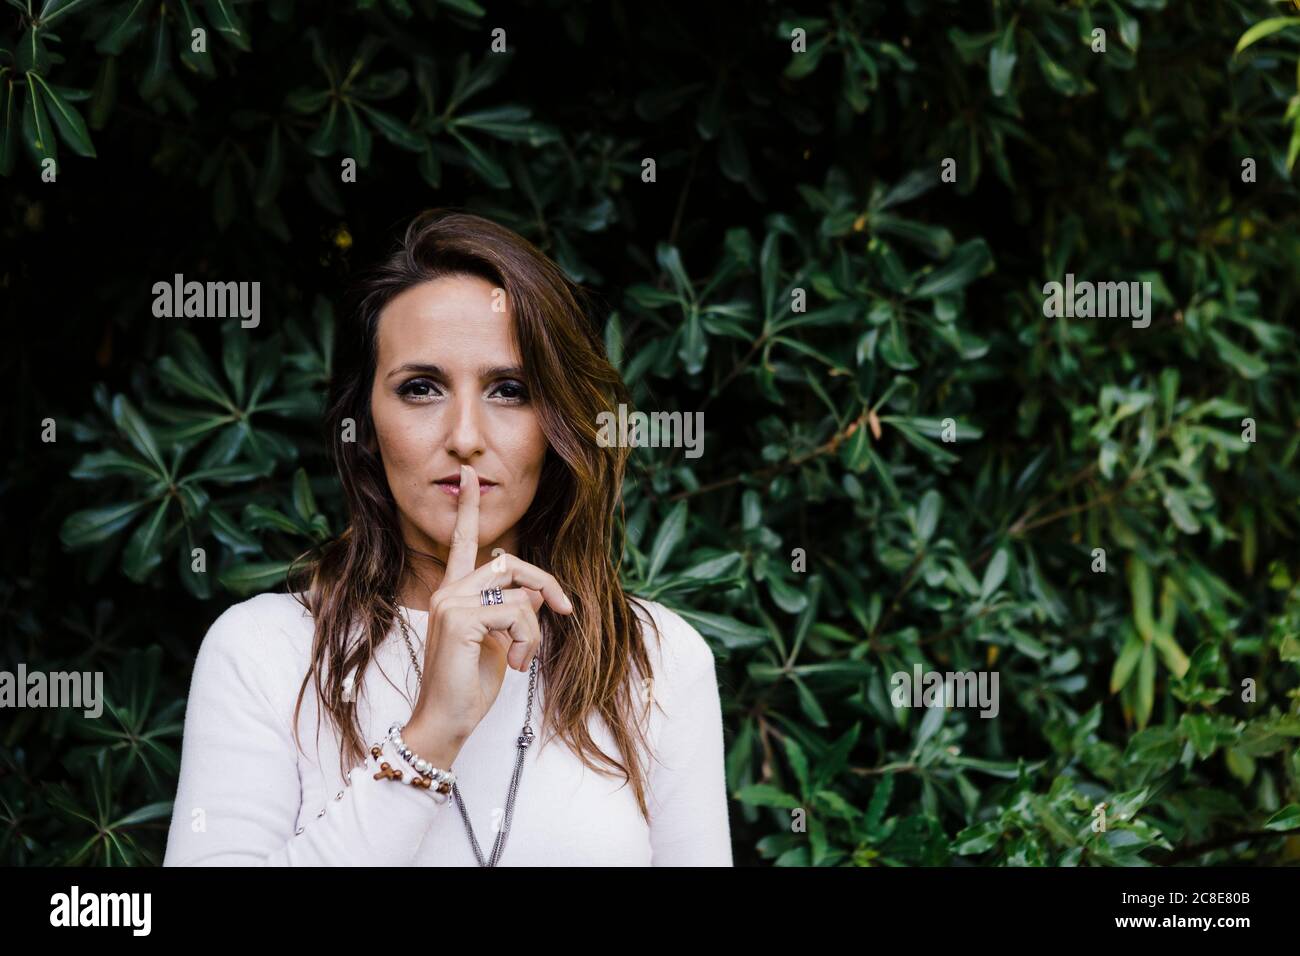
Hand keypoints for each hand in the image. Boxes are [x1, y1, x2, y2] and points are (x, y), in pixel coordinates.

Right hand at [409, 464, 573, 748]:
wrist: (446, 722)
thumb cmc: (469, 686)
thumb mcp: (500, 642)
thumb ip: (514, 612)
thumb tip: (537, 594)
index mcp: (454, 592)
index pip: (463, 542)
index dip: (467, 509)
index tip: (470, 477)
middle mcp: (449, 591)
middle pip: (511, 563)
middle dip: (547, 585)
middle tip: (565, 611)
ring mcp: (452, 602)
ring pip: (520, 596)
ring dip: (533, 632)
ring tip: (521, 661)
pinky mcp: (462, 619)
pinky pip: (518, 616)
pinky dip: (527, 643)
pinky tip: (513, 666)